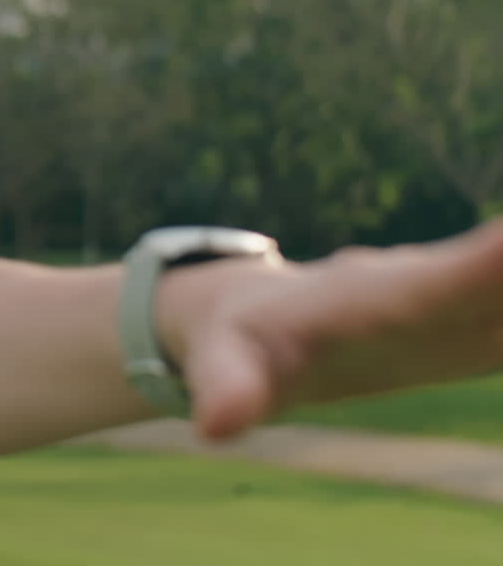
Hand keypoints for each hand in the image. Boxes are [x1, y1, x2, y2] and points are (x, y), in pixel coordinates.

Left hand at [169, 220, 502, 440]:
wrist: (257, 317)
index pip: (449, 280)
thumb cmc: (242, 343)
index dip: (490, 265)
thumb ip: (230, 388)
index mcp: (384, 298)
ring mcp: (467, 306)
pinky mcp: (481, 327)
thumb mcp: (229, 365)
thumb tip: (215, 424)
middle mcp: (439, 291)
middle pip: (498, 271)